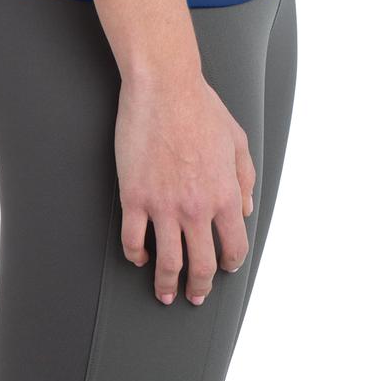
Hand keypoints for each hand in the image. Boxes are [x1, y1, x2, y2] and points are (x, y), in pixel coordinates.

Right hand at [114, 68, 255, 304]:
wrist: (165, 85)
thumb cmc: (201, 106)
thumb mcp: (237, 139)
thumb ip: (244, 178)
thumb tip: (246, 209)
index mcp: (224, 194)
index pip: (234, 246)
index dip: (230, 263)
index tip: (224, 269)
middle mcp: (197, 207)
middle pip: (200, 265)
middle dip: (199, 287)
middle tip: (194, 295)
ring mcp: (164, 205)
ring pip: (167, 262)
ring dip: (166, 284)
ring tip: (164, 291)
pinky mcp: (135, 196)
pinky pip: (133, 240)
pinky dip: (136, 255)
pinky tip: (139, 256)